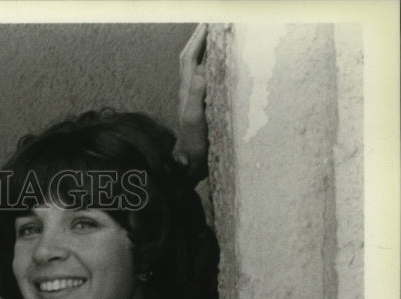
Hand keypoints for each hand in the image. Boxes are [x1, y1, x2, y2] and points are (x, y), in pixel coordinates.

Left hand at [175, 22, 208, 182]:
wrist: (190, 165)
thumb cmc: (193, 143)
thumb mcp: (195, 118)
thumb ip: (196, 95)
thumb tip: (201, 71)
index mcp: (186, 89)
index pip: (189, 58)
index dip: (198, 39)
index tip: (209, 22)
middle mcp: (189, 91)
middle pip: (191, 58)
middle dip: (200, 39)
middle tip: (213, 23)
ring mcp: (195, 99)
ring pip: (198, 67)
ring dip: (205, 50)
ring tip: (218, 36)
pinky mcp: (203, 107)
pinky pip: (207, 79)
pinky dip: (213, 66)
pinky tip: (222, 64)